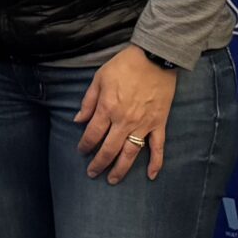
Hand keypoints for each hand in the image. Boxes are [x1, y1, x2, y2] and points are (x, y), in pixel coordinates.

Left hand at [77, 45, 177, 181]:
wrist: (155, 57)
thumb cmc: (124, 65)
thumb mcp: (99, 78)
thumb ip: (88, 102)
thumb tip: (78, 121)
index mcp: (107, 109)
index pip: (92, 135)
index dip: (85, 146)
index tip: (81, 151)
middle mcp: (124, 121)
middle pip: (109, 149)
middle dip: (99, 163)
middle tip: (92, 173)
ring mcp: (143, 124)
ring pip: (130, 153)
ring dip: (120, 169)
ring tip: (112, 180)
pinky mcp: (159, 123)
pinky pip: (158, 147)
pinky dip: (156, 162)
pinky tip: (151, 176)